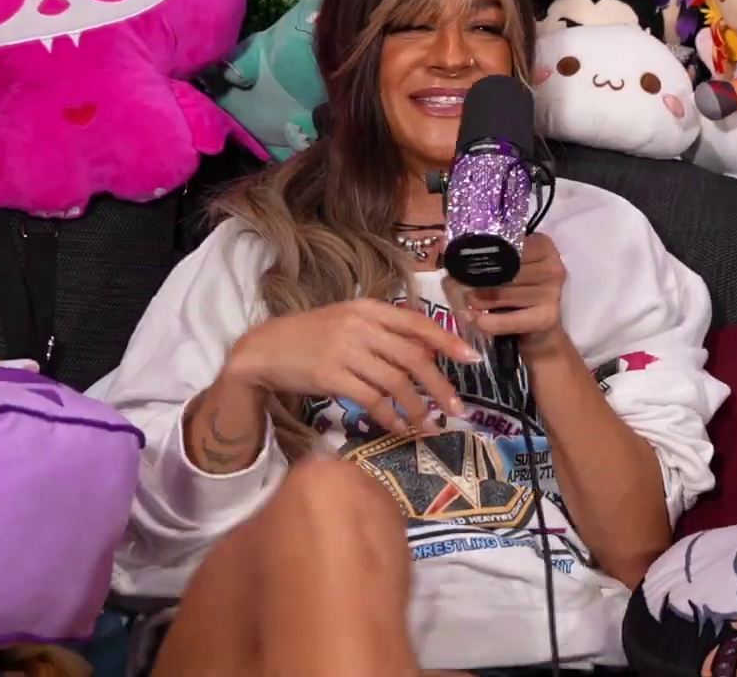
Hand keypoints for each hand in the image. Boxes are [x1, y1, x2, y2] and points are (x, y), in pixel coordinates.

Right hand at [225, 299, 482, 436]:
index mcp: (369, 308)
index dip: (448, 341)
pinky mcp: (331, 376)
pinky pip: (372, 400)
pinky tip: (400, 428)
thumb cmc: (311, 337)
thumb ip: (385, 332)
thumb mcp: (349, 321)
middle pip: (413, 357)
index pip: (417, 323)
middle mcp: (360, 326)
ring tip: (430, 426)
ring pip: (396, 382)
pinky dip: (391, 417)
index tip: (472, 359)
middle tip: (457, 409)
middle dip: (440, 386)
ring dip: (418, 408)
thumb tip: (429, 353)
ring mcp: (345, 350)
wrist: (264, 350)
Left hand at [444, 233, 567, 358]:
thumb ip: (485, 257)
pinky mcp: (547, 317)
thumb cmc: (516, 292)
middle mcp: (552, 266)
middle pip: (503, 270)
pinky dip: (487, 322)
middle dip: (476, 280)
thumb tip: (447, 250)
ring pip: (501, 293)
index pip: (506, 244)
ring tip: (469, 302)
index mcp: (543, 245)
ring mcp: (552, 292)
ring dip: (478, 301)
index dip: (483, 255)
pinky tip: (478, 321)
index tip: (465, 262)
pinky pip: (506, 320)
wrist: (537, 330)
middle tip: (460, 286)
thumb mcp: (505, 269)